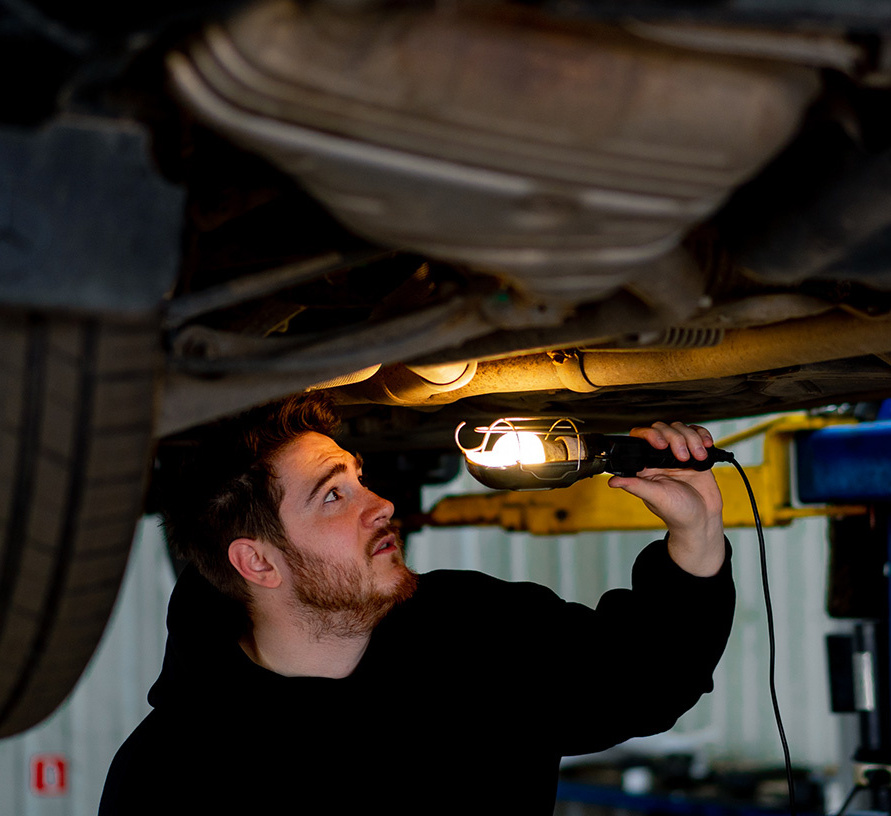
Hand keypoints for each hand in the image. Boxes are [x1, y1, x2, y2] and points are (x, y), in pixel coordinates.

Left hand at [607, 422, 724, 575]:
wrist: (703, 519)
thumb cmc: (677, 512)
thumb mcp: (655, 498)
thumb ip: (635, 486)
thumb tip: (612, 481)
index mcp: (645, 466)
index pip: (641, 437)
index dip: (650, 435)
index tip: (661, 445)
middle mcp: (659, 457)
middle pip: (663, 428)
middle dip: (675, 438)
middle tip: (682, 458)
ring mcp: (677, 453)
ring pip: (681, 428)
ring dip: (691, 439)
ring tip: (697, 457)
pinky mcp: (695, 453)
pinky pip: (697, 433)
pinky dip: (702, 435)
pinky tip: (706, 446)